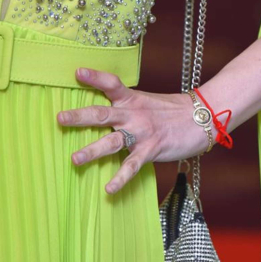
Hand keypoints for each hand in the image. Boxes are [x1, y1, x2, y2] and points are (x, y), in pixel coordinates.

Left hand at [56, 67, 209, 194]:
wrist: (201, 118)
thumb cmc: (172, 111)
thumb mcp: (146, 101)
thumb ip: (126, 105)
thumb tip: (105, 110)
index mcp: (132, 98)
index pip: (110, 83)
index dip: (94, 76)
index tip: (77, 72)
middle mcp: (133, 113)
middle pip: (102, 113)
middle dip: (79, 117)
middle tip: (59, 119)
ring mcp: (141, 132)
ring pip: (111, 141)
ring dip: (91, 151)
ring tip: (74, 159)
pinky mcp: (151, 150)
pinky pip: (132, 166)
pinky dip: (120, 179)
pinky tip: (108, 190)